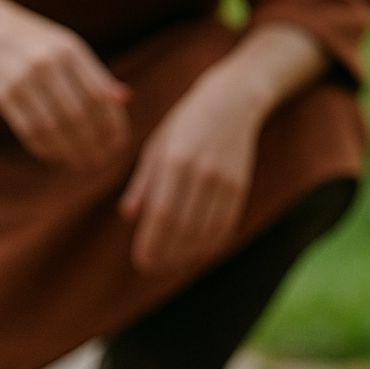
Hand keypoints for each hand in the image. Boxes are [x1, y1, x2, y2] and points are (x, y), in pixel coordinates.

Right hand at [0, 0, 130, 168]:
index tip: (118, 144)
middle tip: (100, 161)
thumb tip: (125, 98)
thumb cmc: (39, 42)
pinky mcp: (4, 95)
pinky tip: (56, 157)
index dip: (111, 125)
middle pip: (78, 116)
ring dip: (70, 151)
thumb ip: (95, 74)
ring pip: (54, 127)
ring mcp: (24, 79)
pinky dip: (45, 148)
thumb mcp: (69, 48)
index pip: (100, 96)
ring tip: (81, 164)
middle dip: (92, 144)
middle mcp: (49, 64)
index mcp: (71, 51)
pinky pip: (29, 130)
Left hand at [118, 22, 328, 273]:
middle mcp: (201, 172)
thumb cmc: (186, 122)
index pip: (161, 213)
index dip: (151, 242)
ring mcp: (224, 181)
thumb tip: (129, 216)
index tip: (140, 260)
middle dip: (165, 253)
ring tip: (169, 263)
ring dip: (186, 253)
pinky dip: (209, 244)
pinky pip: (224, 225)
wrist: (234, 101)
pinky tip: (195, 252)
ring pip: (205, 231)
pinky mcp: (240, 186)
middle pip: (183, 227)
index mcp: (175, 159)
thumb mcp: (157, 144)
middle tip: (150, 267)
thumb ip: (144, 182)